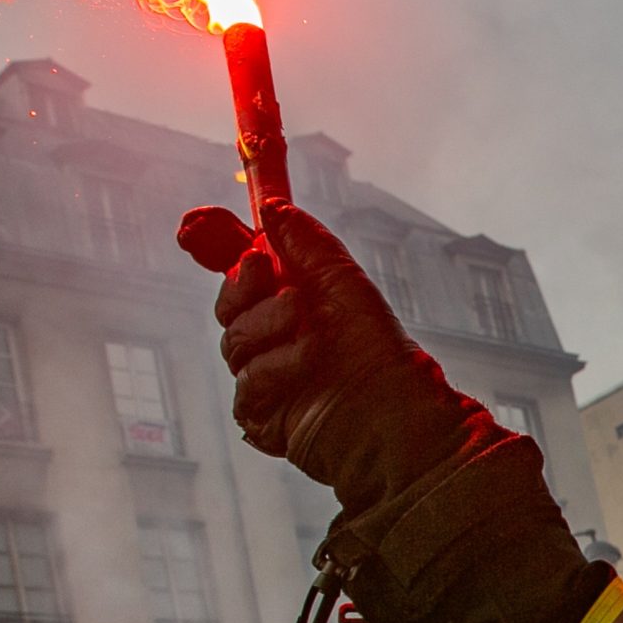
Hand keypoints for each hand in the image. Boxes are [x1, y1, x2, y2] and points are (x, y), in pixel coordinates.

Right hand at [177, 203, 479, 508]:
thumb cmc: (379, 352)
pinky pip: (245, 384)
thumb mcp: (345, 284)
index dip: (236, 261)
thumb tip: (274, 207)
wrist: (393, 415)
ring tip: (312, 340)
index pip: (246, 279)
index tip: (244, 247)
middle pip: (228, 308)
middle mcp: (278, 341)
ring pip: (233, 343)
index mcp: (294, 308)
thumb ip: (307, 244)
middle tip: (278, 285)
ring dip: (270, 332)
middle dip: (246, 291)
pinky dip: (275, 372)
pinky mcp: (262, 415)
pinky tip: (304, 375)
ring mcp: (268, 379)